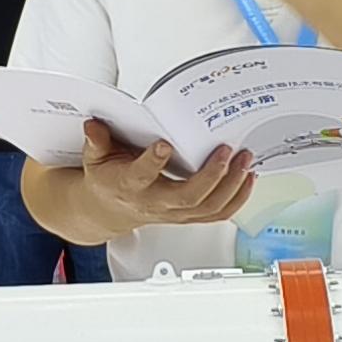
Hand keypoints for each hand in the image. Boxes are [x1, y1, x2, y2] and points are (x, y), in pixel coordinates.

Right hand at [77, 117, 253, 232]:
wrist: (110, 208)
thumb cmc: (108, 179)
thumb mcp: (95, 157)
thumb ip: (97, 141)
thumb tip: (93, 125)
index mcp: (129, 185)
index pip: (141, 176)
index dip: (153, 161)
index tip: (164, 144)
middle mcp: (155, 202)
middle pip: (187, 197)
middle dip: (210, 176)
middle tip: (226, 151)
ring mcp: (175, 212)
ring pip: (208, 208)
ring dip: (232, 186)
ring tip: (245, 160)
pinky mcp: (189, 216)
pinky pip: (218, 214)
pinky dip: (238, 199)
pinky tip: (247, 179)